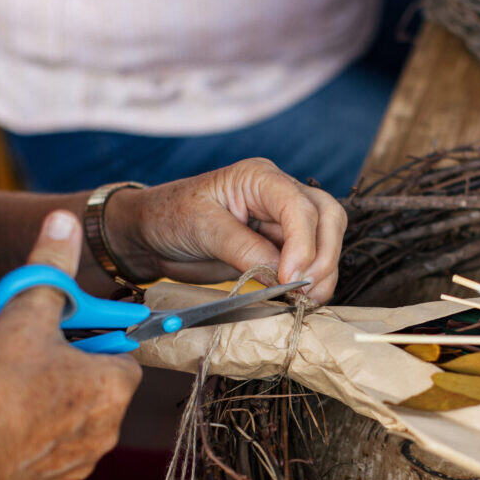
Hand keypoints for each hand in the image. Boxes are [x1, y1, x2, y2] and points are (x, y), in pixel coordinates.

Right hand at [0, 211, 141, 479]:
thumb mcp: (26, 314)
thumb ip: (50, 268)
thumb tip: (66, 223)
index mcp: (114, 388)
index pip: (119, 354)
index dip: (92, 338)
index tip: (65, 331)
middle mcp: (106, 429)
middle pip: (89, 384)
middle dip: (56, 366)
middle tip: (22, 354)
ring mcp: (78, 461)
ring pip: (62, 416)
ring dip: (36, 396)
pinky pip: (42, 448)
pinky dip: (23, 431)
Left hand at [107, 158, 347, 303]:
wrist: (152, 236)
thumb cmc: (169, 218)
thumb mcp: (202, 228)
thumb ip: (244, 249)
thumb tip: (282, 277)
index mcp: (259, 179)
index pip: (299, 205)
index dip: (303, 243)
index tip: (290, 278)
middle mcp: (279, 196)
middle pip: (327, 217)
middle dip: (324, 256)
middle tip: (306, 291)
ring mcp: (282, 223)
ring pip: (326, 240)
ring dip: (323, 273)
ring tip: (305, 301)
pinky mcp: (280, 248)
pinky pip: (310, 262)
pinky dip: (312, 283)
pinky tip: (299, 300)